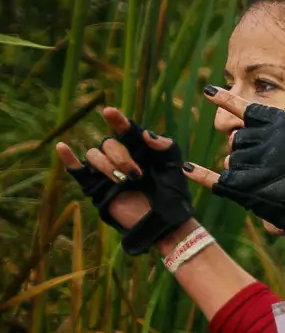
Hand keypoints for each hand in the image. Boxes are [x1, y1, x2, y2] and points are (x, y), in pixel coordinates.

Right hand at [54, 107, 194, 254]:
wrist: (165, 221)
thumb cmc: (173, 193)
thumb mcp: (174, 167)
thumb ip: (165, 147)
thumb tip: (145, 134)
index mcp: (138, 149)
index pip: (125, 130)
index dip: (117, 121)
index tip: (109, 112)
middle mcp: (120, 157)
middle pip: (107, 143)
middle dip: (121, 157)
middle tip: (136, 175)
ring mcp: (106, 172)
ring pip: (93, 155)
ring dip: (107, 166)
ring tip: (124, 181)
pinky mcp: (96, 187)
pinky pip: (78, 171)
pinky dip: (69, 159)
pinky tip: (62, 147)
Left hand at [194, 87, 284, 266]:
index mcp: (279, 123)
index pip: (246, 108)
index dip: (226, 99)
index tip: (209, 91)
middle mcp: (260, 139)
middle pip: (240, 140)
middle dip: (252, 152)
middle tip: (277, 169)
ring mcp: (250, 163)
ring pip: (234, 160)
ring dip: (246, 170)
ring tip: (272, 183)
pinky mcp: (243, 188)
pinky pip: (216, 178)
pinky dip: (201, 175)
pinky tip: (188, 168)